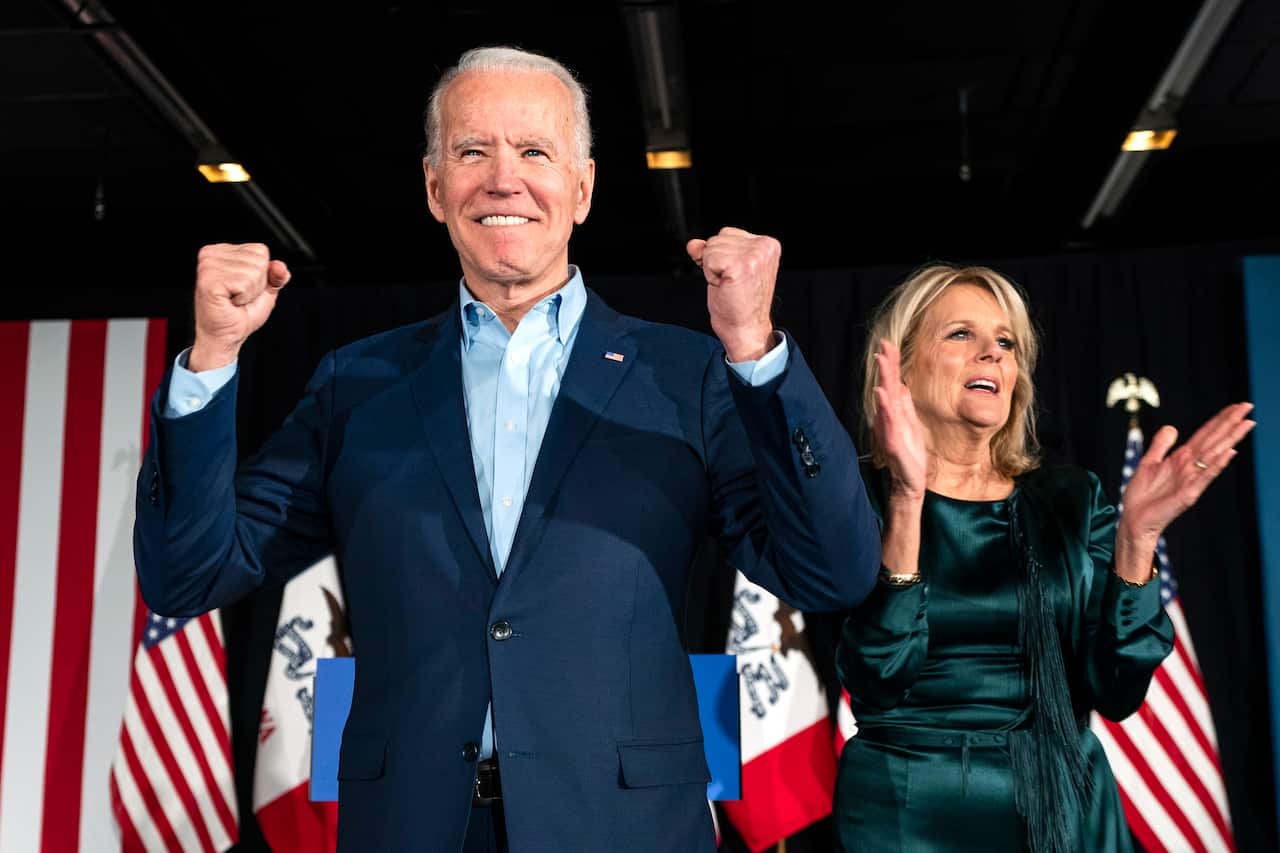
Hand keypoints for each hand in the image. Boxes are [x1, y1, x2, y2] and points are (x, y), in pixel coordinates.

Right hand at [190, 243, 290, 370]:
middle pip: (259, 260)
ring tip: (234, 299)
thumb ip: (276, 275)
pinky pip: (244, 283)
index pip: (260, 250)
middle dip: (256, 284)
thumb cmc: (240, 314)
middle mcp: (212, 254)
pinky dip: (244, 297)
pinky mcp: (208, 280)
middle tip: (238, 296)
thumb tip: (280, 266)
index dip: (262, 275)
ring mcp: (208, 266)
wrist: (225, 336)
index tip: (244, 287)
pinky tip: (229, 302)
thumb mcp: (266, 290)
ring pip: (253, 272)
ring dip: (249, 292)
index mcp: (223, 251)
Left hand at [686, 227, 778, 361]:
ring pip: (710, 248)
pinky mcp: (739, 266)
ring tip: (729, 286)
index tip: (735, 276)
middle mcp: (764, 246)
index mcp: (768, 244)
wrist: (746, 329)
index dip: (721, 256)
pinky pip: (707, 260)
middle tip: (731, 283)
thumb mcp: (725, 269)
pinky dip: (709, 276)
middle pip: (717, 238)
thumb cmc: (739, 303)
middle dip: (715, 262)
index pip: (727, 233)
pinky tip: (725, 287)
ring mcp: (753, 256)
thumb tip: (693, 244)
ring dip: (712, 270)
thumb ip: (711, 251)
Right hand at [872, 340, 927, 500]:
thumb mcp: (909, 424)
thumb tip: (900, 385)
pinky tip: (882, 393)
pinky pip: (887, 421)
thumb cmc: (909, 455)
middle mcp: (887, 417)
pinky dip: (884, 406)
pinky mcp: (891, 440)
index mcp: (893, 412)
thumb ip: (903, 405)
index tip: (889, 345)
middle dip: (885, 365)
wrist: (909, 481)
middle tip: (884, 345)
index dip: (890, 364)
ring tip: (882, 361)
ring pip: (884, 399)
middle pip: (886, 386)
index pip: (891, 383)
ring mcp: (887, 428)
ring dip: (883, 378)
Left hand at [1119, 401, 1254, 544]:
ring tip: (1246, 423)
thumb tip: (1172, 427)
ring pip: (1214, 454)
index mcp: (1181, 459)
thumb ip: (1160, 446)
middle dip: (1230, 423)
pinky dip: (1217, 464)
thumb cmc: (1141, 496)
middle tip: (1248, 406)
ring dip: (1230, 438)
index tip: (1236, 406)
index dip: (1219, 419)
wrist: (1133, 520)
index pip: (1205, 434)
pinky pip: (1205, 476)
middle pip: (1213, 440)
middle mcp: (1190, 467)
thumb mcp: (1148, 463)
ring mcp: (1192, 480)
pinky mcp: (1188, 494)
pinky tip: (1229, 452)